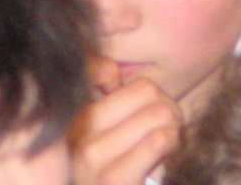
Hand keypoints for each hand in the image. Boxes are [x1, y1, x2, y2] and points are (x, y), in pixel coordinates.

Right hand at [69, 56, 181, 184]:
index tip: (141, 105)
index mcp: (66, 113)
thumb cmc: (97, 175)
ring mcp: (90, 156)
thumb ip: (93, 91)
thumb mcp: (89, 133)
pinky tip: (166, 153)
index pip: (101, 67)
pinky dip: (170, 144)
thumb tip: (111, 74)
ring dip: (173, 128)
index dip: (134, 84)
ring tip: (167, 143)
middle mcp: (72, 131)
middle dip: (166, 107)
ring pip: (158, 113)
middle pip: (146, 90)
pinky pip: (158, 141)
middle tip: (166, 128)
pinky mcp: (114, 179)